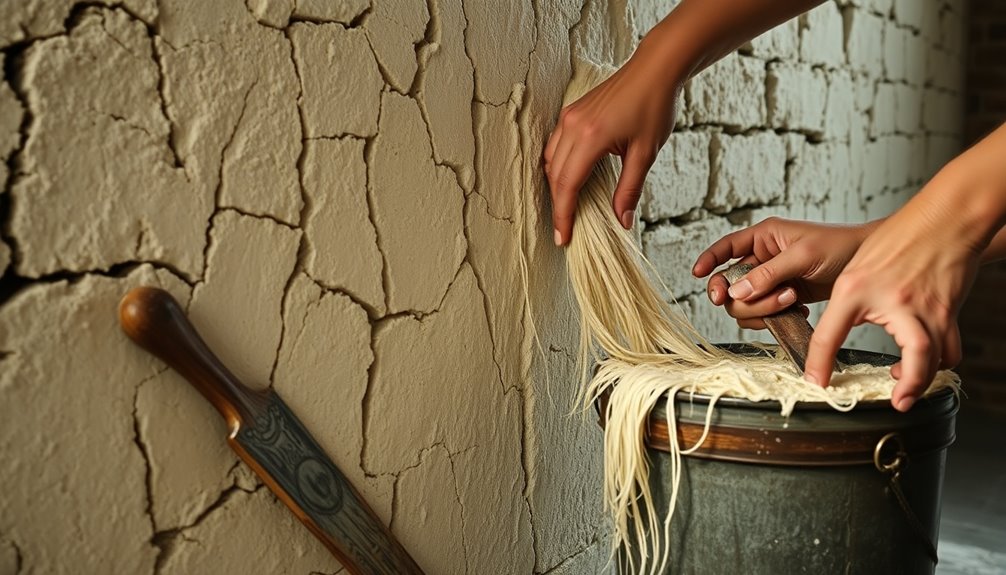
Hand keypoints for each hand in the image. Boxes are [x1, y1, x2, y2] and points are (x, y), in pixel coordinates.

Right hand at [544, 39, 683, 245]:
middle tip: (565, 231)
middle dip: (558, 206)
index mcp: (591, 138)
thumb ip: (630, 189)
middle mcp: (573, 126)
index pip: (568, 185)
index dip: (563, 215)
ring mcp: (569, 117)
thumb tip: (621, 221)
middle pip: (555, 176)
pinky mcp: (572, 112)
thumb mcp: (645, 153)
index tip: (563, 238)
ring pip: (551, 160)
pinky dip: (558, 166)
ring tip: (568, 208)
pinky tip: (570, 178)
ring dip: (557, 186)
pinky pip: (555, 145)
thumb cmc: (654, 106)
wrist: (654, 69)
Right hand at [692, 217, 873, 328]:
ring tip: (792, 301)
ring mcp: (772, 281)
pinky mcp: (784, 299)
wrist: (871, 269)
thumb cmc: (840, 247)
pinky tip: (798, 311)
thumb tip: (736, 291)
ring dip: (764, 309)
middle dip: (745, 296)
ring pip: (745, 304)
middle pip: (730, 285)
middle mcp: (762, 259)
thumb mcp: (802, 256)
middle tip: (764, 299)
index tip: (697, 274)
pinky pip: (764, 315)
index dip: (709, 261)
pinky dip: (776, 318)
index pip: (725, 248)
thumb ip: (768, 274)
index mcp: (763, 238)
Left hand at [803, 124, 1005, 410]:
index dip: (819, 362)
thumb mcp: (855, 271)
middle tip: (897, 401)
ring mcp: (929, 308)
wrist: (942, 220)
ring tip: (903, 386)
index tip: (817, 381)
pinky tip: (923, 361)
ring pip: (938, 357)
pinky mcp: (949, 311)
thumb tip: (831, 335)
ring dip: (923, 379)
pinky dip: (939, 362)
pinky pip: (951, 347)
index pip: (829, 334)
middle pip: (916, 356)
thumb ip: (845, 303)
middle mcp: (897, 302)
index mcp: (857, 290)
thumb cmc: (898, 241)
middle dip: (909, 385)